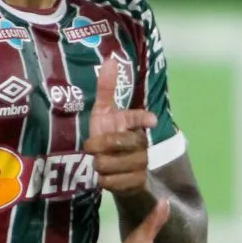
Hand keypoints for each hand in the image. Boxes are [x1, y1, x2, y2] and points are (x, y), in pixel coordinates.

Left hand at [86, 58, 156, 195]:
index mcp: (134, 124)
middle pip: (120, 142)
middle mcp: (142, 142)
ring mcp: (142, 163)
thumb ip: (106, 89)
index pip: (139, 117)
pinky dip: (106, 181)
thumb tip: (109, 59)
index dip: (143, 118)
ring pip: (115, 163)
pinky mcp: (138, 183)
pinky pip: (116, 182)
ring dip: (100, 165)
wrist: (114, 172)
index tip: (151, 119)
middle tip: (91, 148)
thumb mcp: (103, 114)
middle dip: (101, 145)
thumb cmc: (107, 137)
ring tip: (98, 164)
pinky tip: (104, 178)